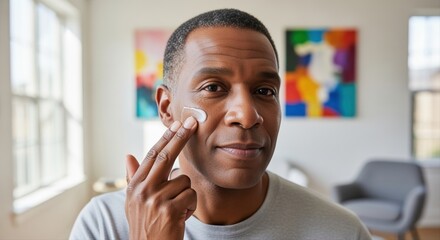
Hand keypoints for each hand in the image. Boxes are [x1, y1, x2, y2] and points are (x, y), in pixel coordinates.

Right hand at [125, 117, 197, 239]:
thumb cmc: (145, 225)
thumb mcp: (134, 202)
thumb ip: (133, 178)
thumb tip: (128, 156)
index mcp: (134, 185)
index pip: (152, 155)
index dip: (166, 138)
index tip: (177, 124)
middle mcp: (142, 190)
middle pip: (166, 156)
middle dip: (181, 137)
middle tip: (192, 122)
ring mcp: (155, 200)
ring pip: (184, 181)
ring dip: (186, 194)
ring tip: (176, 209)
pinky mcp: (169, 210)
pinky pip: (190, 196)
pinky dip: (190, 206)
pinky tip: (180, 217)